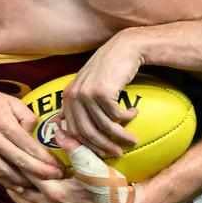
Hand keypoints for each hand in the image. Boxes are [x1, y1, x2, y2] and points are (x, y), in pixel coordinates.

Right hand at [0, 74, 62, 190]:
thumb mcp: (12, 101)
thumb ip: (28, 118)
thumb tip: (36, 136)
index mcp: (2, 123)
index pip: (28, 146)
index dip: (45, 160)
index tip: (58, 167)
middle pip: (19, 162)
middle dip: (40, 173)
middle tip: (55, 179)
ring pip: (5, 172)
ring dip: (24, 182)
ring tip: (40, 185)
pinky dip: (7, 182)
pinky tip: (19, 186)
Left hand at [8, 128, 142, 202]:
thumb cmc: (113, 190)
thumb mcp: (94, 166)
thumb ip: (75, 147)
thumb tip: (58, 129)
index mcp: (54, 192)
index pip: (28, 173)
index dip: (18, 159)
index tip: (9, 147)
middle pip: (22, 191)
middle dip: (11, 178)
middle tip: (1, 164)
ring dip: (18, 192)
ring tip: (9, 180)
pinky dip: (29, 200)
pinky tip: (29, 194)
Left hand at [61, 30, 141, 157]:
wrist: (123, 48)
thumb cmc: (108, 70)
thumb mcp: (89, 87)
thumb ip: (82, 106)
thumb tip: (79, 133)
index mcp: (67, 97)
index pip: (72, 131)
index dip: (87, 146)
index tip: (101, 153)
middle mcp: (73, 96)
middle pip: (87, 133)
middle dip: (103, 147)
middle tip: (119, 153)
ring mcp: (86, 93)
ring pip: (103, 127)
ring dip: (120, 136)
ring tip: (132, 140)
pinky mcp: (102, 91)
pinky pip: (116, 115)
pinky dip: (127, 117)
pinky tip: (135, 112)